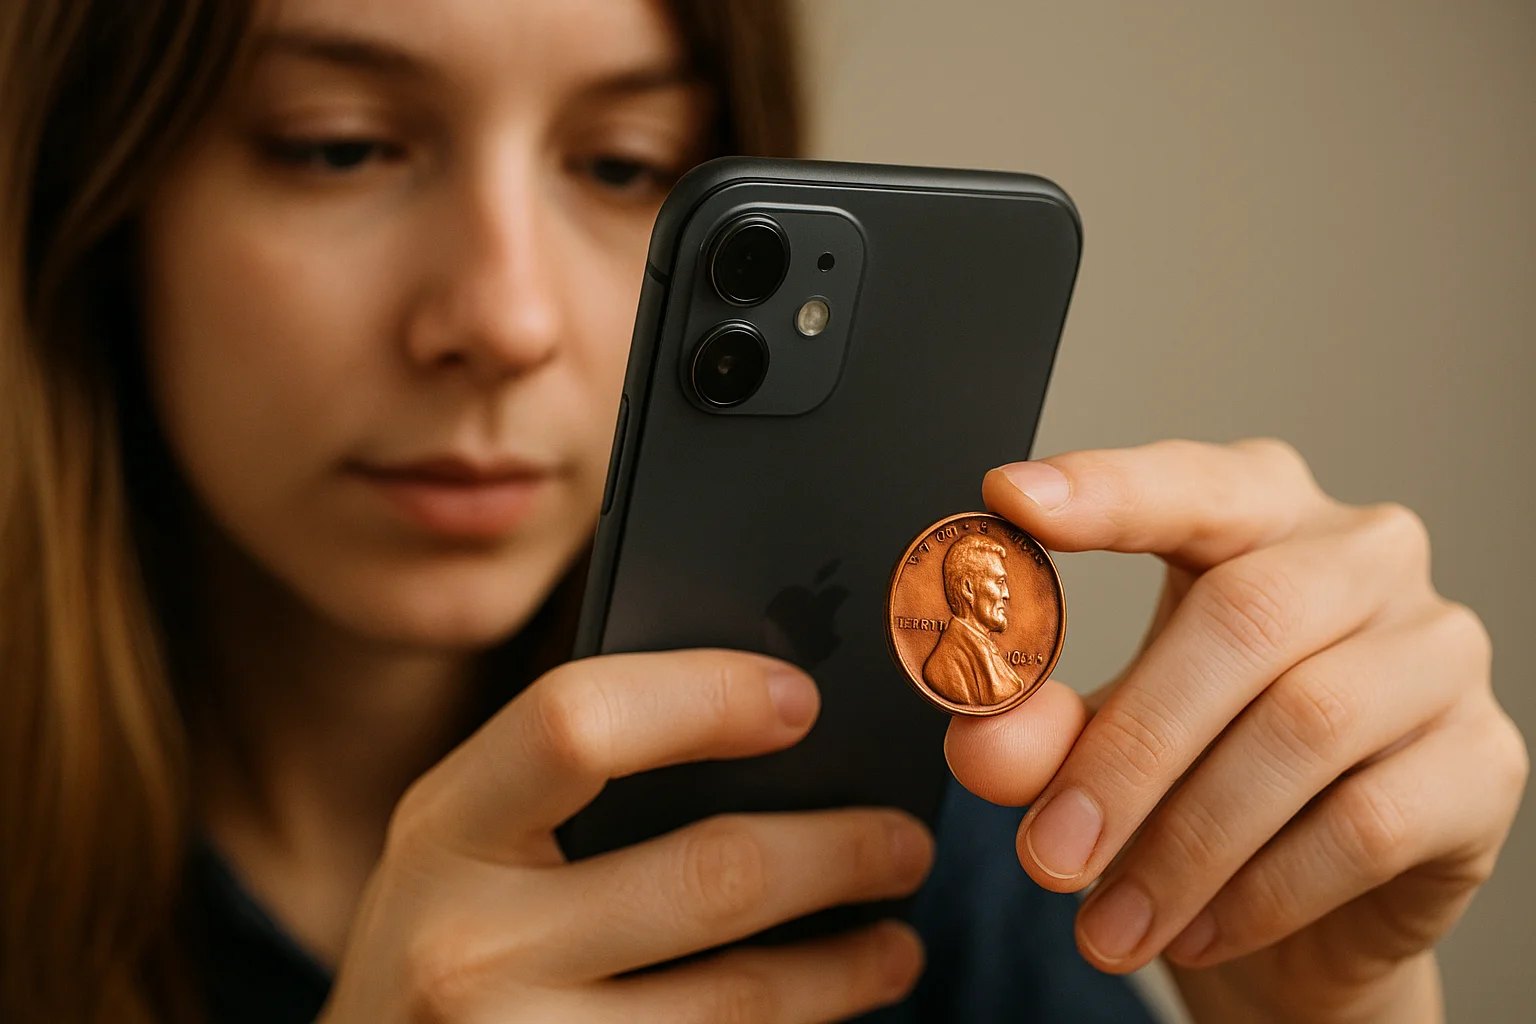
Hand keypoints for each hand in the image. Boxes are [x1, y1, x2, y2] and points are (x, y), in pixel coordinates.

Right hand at [320, 650, 931, 1023]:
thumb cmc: (443, 937)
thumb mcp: (465, 838)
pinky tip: (828, 1010)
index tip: (802, 698)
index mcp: (443, 828)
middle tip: (906, 839)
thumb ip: (567, 776)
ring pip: (741, 999)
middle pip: (708, 874)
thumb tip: (768, 713)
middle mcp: (466, 948)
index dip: (705, 697)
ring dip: (847, 965)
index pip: (576, 723)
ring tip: (896, 939)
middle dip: (840, 850)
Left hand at [944, 440, 1527, 1022]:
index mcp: (1257, 511)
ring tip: (1107, 924)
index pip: (1187, 482)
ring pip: (1304, 729)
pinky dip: (1260, 891)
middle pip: (1246, 619)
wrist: (1305, 906)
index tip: (1011, 499)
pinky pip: (1365, 825)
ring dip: (1184, 845)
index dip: (1104, 490)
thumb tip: (981, 738)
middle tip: (1048, 852)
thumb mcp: (1092, 739)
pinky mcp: (1482, 761)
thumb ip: (1035, 731)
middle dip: (1130, 748)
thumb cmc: (1191, 774)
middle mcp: (1363, 556)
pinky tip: (1195, 929)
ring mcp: (1437, 651)